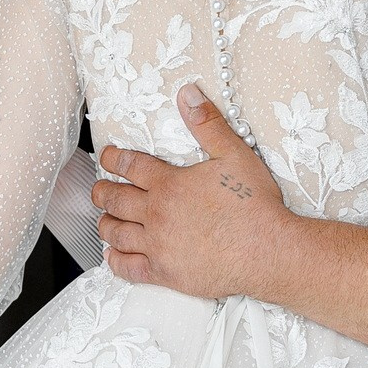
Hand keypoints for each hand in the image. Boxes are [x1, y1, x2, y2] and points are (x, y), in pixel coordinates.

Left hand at [92, 83, 291, 298]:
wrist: (268, 251)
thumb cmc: (255, 205)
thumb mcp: (234, 154)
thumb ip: (207, 124)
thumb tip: (187, 94)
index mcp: (169, 184)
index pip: (130, 166)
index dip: (113, 158)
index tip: (107, 156)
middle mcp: (157, 214)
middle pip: (115, 200)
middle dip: (102, 191)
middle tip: (99, 189)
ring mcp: (158, 246)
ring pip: (117, 233)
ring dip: (105, 224)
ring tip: (103, 219)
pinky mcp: (165, 273)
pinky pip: (129, 269)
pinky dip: (116, 261)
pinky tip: (112, 256)